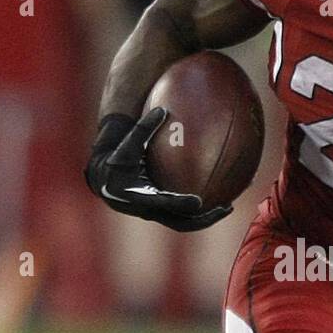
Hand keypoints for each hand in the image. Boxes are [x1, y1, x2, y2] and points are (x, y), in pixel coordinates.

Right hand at [85, 109, 231, 230]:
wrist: (104, 179)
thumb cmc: (116, 158)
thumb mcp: (126, 145)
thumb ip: (143, 129)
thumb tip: (162, 109)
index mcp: (137, 197)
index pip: (162, 204)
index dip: (179, 204)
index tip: (198, 201)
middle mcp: (148, 210)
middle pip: (179, 222)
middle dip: (203, 219)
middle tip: (224, 207)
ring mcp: (157, 214)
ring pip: (185, 223)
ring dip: (206, 218)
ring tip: (228, 206)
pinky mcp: (162, 213)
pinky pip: (184, 215)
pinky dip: (201, 211)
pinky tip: (220, 197)